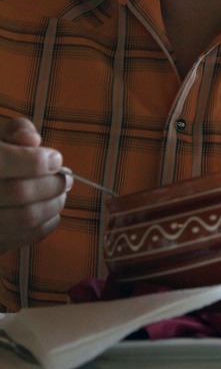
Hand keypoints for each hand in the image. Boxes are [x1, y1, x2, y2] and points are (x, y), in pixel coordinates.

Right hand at [0, 118, 71, 254]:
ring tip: (60, 195)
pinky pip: (21, 238)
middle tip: (66, 179)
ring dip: (53, 205)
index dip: (36, 160)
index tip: (56, 159)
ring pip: (24, 218)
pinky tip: (49, 213)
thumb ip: (15, 130)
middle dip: (52, 184)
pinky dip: (45, 225)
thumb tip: (33, 140)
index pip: (4, 161)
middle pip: (19, 191)